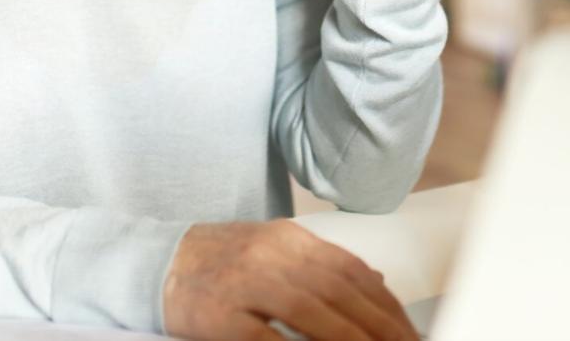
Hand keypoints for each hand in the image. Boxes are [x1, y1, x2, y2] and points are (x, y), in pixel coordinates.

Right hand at [162, 219, 419, 340]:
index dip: (386, 305)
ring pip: (309, 311)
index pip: (352, 271)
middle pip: (338, 291)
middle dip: (379, 327)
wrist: (161, 263)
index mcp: (290, 239)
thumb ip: (323, 266)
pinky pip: (264, 337)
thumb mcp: (276, 252)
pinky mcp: (220, 314)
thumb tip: (378, 283)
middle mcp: (271, 254)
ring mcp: (244, 282)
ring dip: (348, 339)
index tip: (408, 332)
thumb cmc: (225, 264)